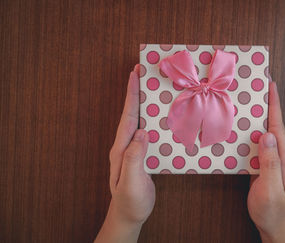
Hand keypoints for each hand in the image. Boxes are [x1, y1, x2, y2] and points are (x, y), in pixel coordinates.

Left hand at [95, 65, 154, 242]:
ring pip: (139, 120)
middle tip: (142, 72)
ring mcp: (133, 149)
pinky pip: (147, 131)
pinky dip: (152, 118)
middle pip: (132, 113)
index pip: (127, 116)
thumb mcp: (131, 181)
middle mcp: (125, 144)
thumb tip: (142, 132)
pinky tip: (160, 115)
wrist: (128, 215)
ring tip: (152, 87)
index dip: (131, 94)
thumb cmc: (130, 201)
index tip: (134, 74)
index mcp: (121, 148)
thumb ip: (134, 158)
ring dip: (144, 102)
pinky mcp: (141, 155)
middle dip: (136, 91)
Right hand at [247, 82, 284, 242]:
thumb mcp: (271, 188)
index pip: (279, 126)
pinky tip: (243, 126)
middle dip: (268, 104)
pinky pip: (258, 142)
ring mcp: (272, 159)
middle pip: (273, 124)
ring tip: (249, 100)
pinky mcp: (263, 163)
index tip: (271, 85)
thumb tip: (267, 135)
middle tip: (259, 85)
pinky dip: (251, 130)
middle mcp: (281, 155)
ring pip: (265, 131)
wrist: (273, 223)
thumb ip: (270, 163)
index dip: (275, 105)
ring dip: (259, 115)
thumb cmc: (272, 209)